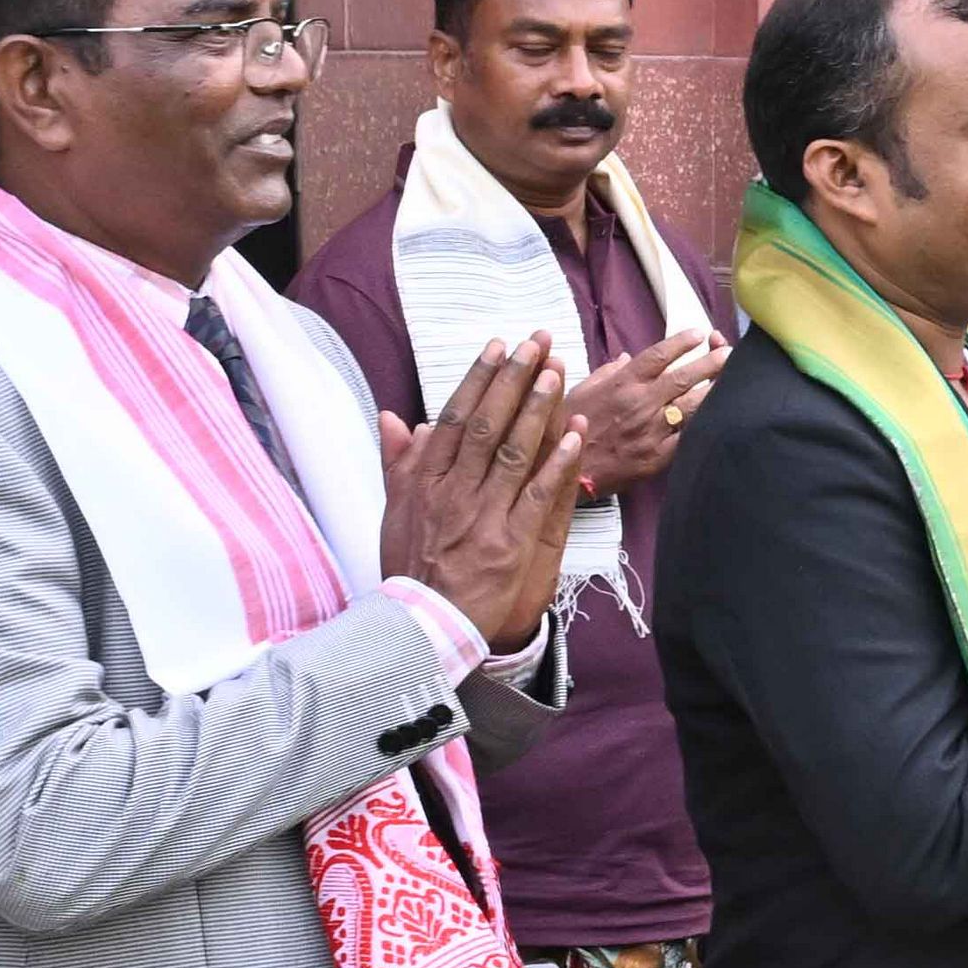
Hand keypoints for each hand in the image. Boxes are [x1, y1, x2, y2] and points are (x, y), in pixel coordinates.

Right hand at [380, 332, 582, 649]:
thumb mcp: (393, 510)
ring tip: (557, 374)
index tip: (498, 347)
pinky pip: (536, 497)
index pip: (454, 417)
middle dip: (513, 380)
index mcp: (425, 479)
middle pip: (486, 424)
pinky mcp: (509, 544)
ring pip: (513, 452)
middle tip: (535, 343)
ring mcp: (482, 516)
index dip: (479, 379)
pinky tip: (574, 435)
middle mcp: (452, 490)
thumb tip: (395, 417)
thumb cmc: (410, 568)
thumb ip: (398, 462)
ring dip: (537, 410)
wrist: (420, 624)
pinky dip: (556, 465)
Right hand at [559, 328, 726, 490]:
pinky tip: (719, 416)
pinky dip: (704, 425)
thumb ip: (607, 372)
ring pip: (692, 405)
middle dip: (710, 363)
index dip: (681, 342)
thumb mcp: (581, 390)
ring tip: (732, 380)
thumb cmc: (571, 427)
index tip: (699, 334)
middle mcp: (640, 403)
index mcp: (622, 383)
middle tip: (729, 352)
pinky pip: (687, 436)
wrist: (567, 470)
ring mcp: (652, 429)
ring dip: (714, 390)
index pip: (658, 356)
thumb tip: (627, 357)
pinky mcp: (658, 456)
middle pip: (683, 377)